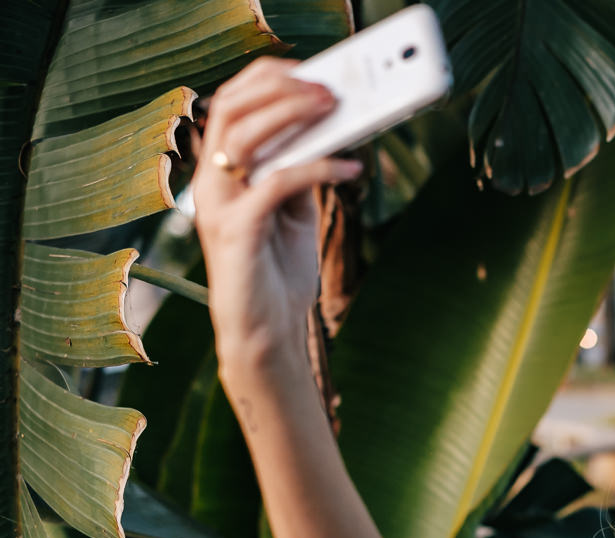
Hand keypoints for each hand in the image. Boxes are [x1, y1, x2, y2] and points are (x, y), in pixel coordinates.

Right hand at [192, 57, 361, 368]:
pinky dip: (317, 168)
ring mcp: (219, 207)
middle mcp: (212, 184)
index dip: (267, 80)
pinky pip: (277, 183)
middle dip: (280, 88)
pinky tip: (349, 167)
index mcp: (221, 174)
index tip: (311, 74)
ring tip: (334, 110)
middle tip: (327, 89)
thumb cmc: (278, 273)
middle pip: (231, 108)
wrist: (268, 332)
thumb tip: (328, 133)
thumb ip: (299, 173)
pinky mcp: (238, 232)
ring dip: (293, 115)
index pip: (231, 105)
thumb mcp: (293, 212)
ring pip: (246, 136)